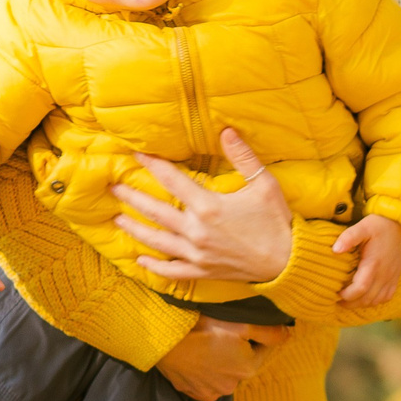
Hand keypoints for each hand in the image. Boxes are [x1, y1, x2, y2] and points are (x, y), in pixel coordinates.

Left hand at [114, 128, 293, 285]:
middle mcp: (196, 231)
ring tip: (117, 220)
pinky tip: (140, 261)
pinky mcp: (201, 271)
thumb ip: (243, 157)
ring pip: (156, 240)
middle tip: (112, 187)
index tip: (136, 154)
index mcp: (208, 206)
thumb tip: (226, 130)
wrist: (287, 262)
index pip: (171, 180)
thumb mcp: (263, 184)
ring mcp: (196, 254)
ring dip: (134, 229)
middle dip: (131, 197)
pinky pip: (171, 271)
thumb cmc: (276, 221)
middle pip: (154, 211)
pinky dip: (154, 267)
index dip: (151, 164)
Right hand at [155, 318, 293, 400]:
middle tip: (220, 332)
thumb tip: (288, 335)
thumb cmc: (203, 327)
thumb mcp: (242, 323)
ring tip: (206, 343)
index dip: (253, 335)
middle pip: (242, 363)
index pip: (262, 349)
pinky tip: (196, 357)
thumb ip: (269, 332)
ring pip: (223, 373)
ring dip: (219, 361)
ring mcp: (211, 392)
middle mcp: (232, 386)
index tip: (241, 325)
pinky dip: (203, 371)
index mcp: (248, 369)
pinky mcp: (193, 392)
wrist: (166, 338)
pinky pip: (205, 381)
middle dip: (236, 349)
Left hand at [333, 214, 400, 307]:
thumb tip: (335, 250)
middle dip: (351, 303)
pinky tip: (365, 297)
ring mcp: (391, 278)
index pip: (361, 288)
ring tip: (348, 300)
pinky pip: (386, 297)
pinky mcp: (395, 278)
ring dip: (361, 304)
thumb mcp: (363, 226)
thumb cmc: (380, 225)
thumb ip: (349, 237)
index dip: (347, 295)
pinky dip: (374, 301)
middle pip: (367, 299)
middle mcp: (384, 274)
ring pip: (376, 301)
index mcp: (374, 263)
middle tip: (338, 299)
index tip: (336, 292)